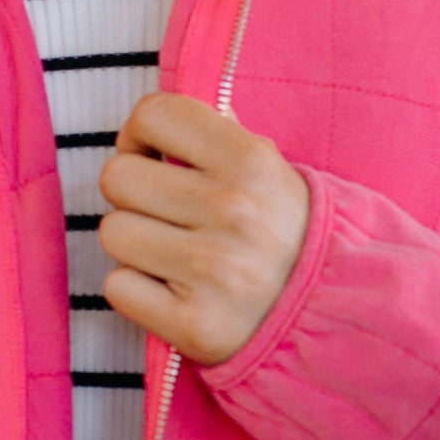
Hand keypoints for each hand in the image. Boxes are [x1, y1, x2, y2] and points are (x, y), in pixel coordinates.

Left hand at [98, 92, 310, 365]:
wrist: (327, 313)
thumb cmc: (285, 233)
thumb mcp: (271, 171)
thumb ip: (219, 135)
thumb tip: (160, 117)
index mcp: (251, 161)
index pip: (155, 115)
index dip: (138, 136)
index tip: (151, 158)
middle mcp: (234, 211)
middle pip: (118, 177)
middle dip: (132, 195)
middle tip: (162, 214)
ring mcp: (213, 270)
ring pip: (113, 232)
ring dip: (133, 244)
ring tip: (171, 255)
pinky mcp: (193, 324)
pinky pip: (117, 287)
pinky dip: (136, 291)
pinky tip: (171, 290)